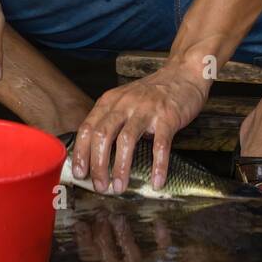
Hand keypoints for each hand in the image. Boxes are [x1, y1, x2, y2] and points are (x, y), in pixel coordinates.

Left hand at [71, 62, 208, 193]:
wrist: (183, 74)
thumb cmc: (152, 93)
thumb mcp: (123, 100)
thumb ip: (109, 120)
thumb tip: (93, 153)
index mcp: (110, 101)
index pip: (87, 128)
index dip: (81, 153)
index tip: (79, 173)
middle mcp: (125, 104)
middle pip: (103, 135)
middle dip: (98, 165)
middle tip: (100, 186)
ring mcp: (147, 110)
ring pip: (127, 140)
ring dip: (121, 167)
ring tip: (119, 187)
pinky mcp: (168, 117)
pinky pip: (160, 144)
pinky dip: (158, 165)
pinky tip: (156, 181)